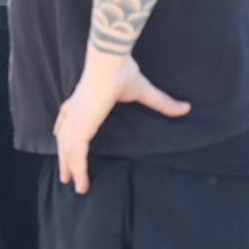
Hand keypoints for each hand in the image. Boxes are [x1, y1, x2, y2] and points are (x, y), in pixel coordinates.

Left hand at [54, 56, 189, 194]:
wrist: (110, 63)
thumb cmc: (122, 71)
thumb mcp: (144, 91)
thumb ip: (162, 103)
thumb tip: (186, 108)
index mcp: (83, 100)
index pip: (68, 118)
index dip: (65, 131)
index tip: (62, 141)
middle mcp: (75, 111)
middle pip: (64, 138)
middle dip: (64, 156)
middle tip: (65, 174)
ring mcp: (76, 120)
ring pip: (68, 150)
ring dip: (69, 167)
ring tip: (69, 182)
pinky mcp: (81, 128)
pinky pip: (77, 155)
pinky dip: (78, 171)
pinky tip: (81, 184)